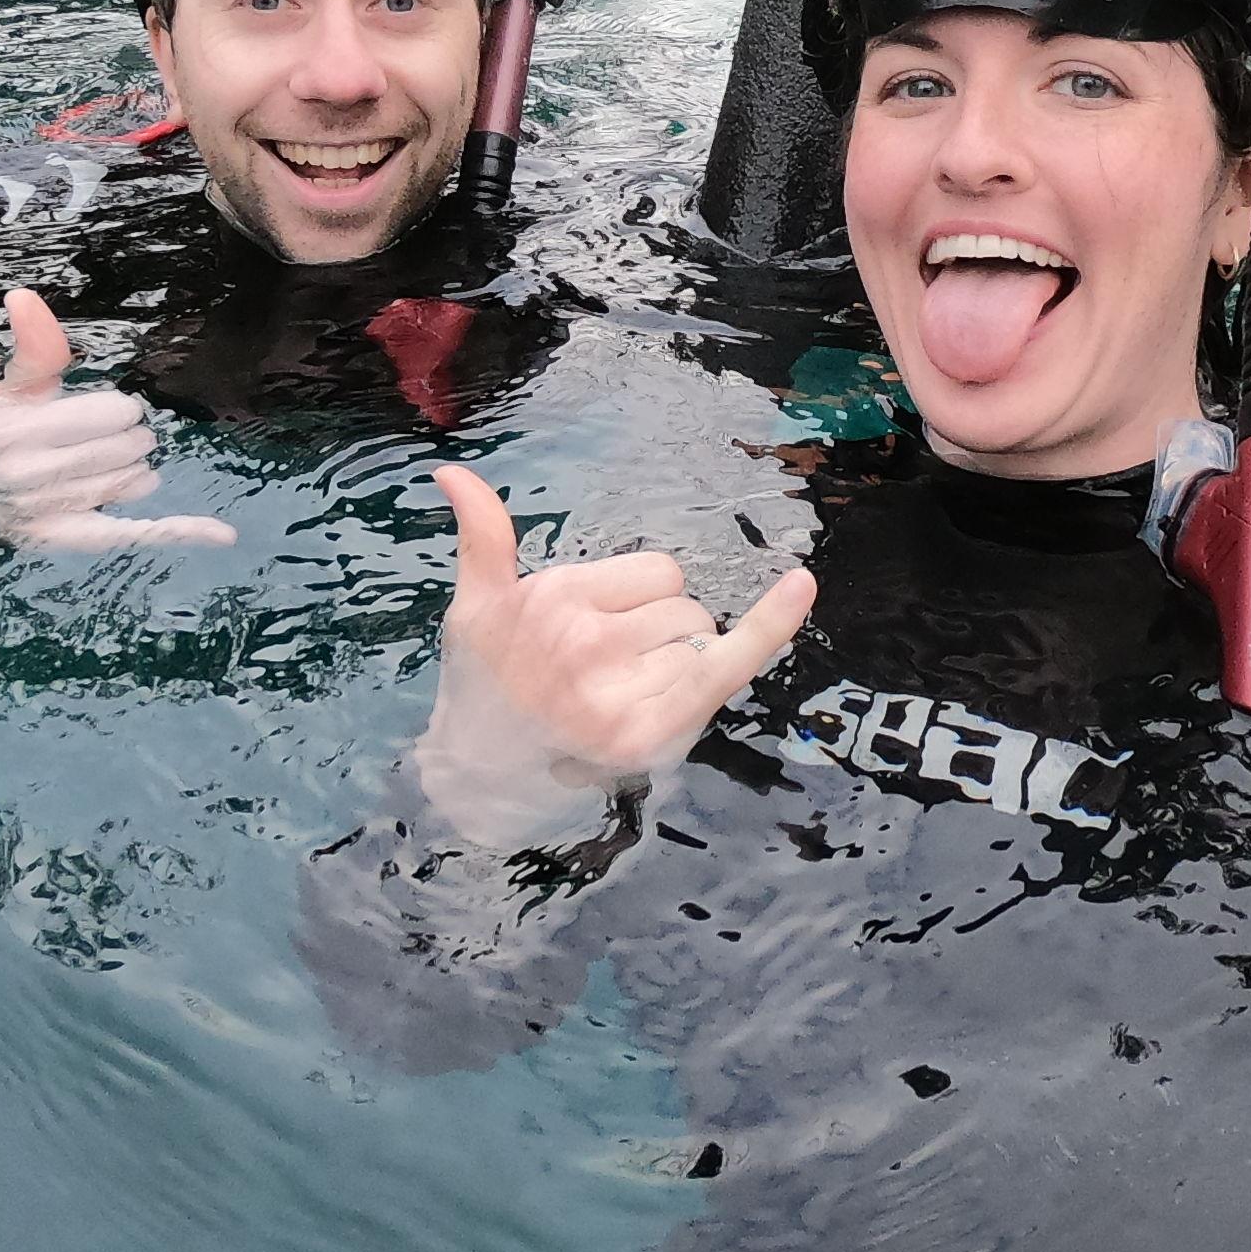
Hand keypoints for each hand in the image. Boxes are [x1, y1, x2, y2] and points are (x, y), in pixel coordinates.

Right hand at [0, 289, 236, 550]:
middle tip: (106, 436)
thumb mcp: (7, 386)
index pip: (107, 415)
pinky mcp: (66, 539)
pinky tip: (222, 534)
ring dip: (134, 468)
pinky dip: (178, 532)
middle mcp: (32, 475)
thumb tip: (24, 295)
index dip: (117, 410)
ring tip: (111, 461)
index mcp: (19, 430)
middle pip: (125, 448)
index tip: (105, 411)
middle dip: (127, 436)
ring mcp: (51, 512)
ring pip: (130, 483)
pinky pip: (132, 534)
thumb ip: (34, 348)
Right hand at [414, 463, 817, 846]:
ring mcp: (618, 692)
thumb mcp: (475, 606)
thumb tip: (450, 471)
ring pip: (700, 641)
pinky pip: (726, 665)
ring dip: (680, 665)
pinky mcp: (647, 735)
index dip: (642, 599)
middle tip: (610, 673)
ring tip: (623, 698)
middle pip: (683, 605)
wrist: (481, 780)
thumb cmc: (485, 685)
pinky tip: (800, 587)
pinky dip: (769, 626)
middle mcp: (586, 642)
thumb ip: (482, 536)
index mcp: (552, 600)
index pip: (656, 572)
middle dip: (662, 631)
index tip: (603, 632)